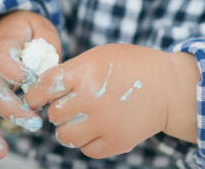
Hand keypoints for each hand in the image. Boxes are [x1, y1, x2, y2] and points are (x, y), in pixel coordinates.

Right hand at [0, 11, 60, 159]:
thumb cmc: (26, 28)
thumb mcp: (41, 27)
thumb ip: (47, 45)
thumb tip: (48, 72)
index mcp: (1, 44)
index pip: (2, 59)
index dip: (15, 71)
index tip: (30, 79)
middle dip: (12, 111)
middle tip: (35, 124)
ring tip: (0, 151)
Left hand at [24, 44, 199, 158]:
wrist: (169, 87)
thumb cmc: (132, 66)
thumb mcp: (101, 55)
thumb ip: (73, 70)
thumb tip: (43, 89)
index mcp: (86, 72)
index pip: (44, 87)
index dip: (35, 94)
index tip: (35, 98)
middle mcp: (92, 98)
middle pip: (55, 114)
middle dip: (59, 110)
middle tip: (71, 105)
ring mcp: (104, 123)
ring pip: (65, 136)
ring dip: (70, 128)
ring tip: (82, 119)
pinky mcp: (116, 142)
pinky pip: (86, 149)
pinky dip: (88, 141)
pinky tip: (99, 128)